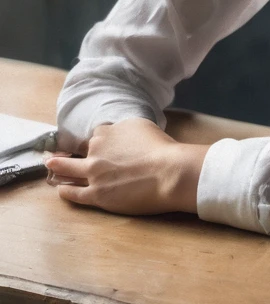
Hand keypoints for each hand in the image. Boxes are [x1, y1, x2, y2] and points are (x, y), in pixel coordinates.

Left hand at [45, 118, 209, 215]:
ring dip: (58, 168)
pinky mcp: (97, 195)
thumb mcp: (142, 126)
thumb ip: (125, 129)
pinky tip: (60, 190)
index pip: (98, 135)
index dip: (100, 142)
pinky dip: (65, 191)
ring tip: (51, 167)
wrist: (168, 172)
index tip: (99, 146)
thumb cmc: (161, 148)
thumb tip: (120, 134)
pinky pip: (74, 193)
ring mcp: (94, 174)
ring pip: (70, 170)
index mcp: (108, 132)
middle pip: (81, 151)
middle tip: (60, 154)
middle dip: (70, 152)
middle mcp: (97, 150)